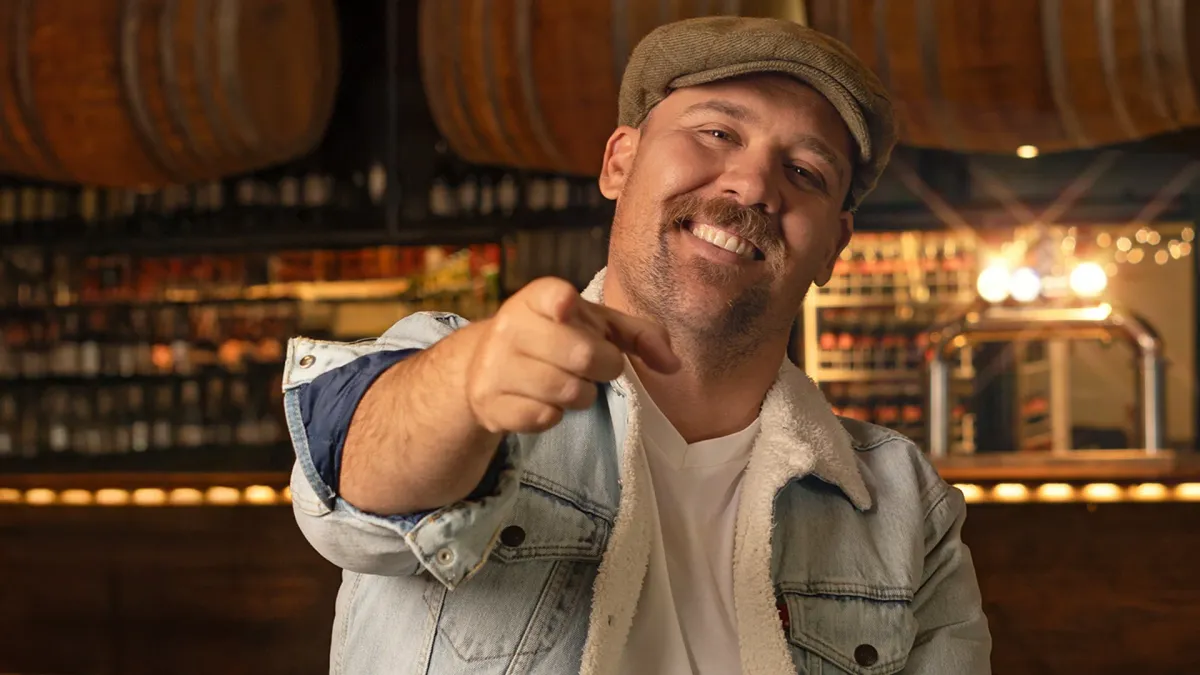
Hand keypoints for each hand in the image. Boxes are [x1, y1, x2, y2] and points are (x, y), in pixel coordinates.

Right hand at [465, 276, 679, 433]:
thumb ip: (639, 335)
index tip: (566, 308)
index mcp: (537, 298)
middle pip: (581, 355)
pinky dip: (554, 416)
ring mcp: (494, 366)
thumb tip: (673, 365)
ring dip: (582, 395)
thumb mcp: (596, 325)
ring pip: (565, 391)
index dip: (562, 302)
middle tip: (595, 367)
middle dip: (603, 367)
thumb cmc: (555, 338)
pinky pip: (542, 417)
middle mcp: (510, 326)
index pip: (550, 294)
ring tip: (571, 384)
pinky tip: (546, 402)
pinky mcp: (488, 402)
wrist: (484, 364)